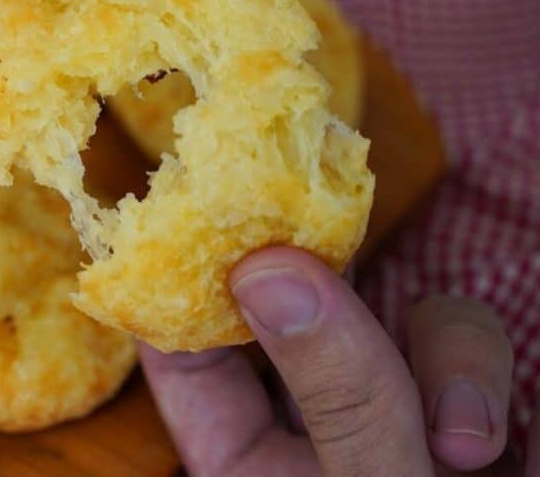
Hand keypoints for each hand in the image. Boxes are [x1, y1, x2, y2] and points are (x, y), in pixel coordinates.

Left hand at [141, 246, 532, 475]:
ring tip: (459, 442)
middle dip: (311, 277)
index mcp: (246, 467)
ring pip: (389, 313)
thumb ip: (336, 393)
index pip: (187, 360)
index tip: (186, 220)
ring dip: (430, 353)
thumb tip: (267, 270)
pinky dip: (477, 371)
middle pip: (289, 312)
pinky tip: (491, 445)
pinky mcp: (462, 400)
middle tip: (309, 239)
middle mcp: (309, 427)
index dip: (181, 290)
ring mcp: (391, 406)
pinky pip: (458, 338)